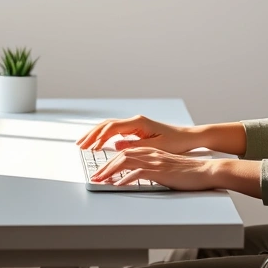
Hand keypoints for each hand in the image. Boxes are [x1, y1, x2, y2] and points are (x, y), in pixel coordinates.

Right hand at [75, 115, 198, 153]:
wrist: (188, 137)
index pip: (112, 128)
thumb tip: (115, 146)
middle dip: (92, 134)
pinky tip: (99, 143)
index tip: (89, 147)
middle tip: (79, 145)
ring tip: (84, 144)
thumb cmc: (175, 142)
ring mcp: (135, 124)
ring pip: (110, 126)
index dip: (98, 137)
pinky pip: (116, 130)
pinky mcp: (137, 128)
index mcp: (138, 123)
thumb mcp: (155, 147)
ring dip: (96, 134)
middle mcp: (135, 120)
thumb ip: (134, 146)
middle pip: (107, 125)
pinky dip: (105, 136)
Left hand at [89, 147, 216, 189]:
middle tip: (95, 177)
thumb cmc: (188, 172)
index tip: (101, 170)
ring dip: (110, 171)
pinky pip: (138, 173)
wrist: (205, 171)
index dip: (111, 161)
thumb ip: (152, 168)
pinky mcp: (160, 171)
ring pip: (126, 162)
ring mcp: (155, 161)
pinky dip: (126, 179)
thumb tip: (136, 176)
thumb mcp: (167, 167)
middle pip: (122, 155)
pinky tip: (118, 185)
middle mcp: (152, 153)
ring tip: (100, 181)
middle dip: (105, 166)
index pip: (126, 152)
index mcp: (152, 151)